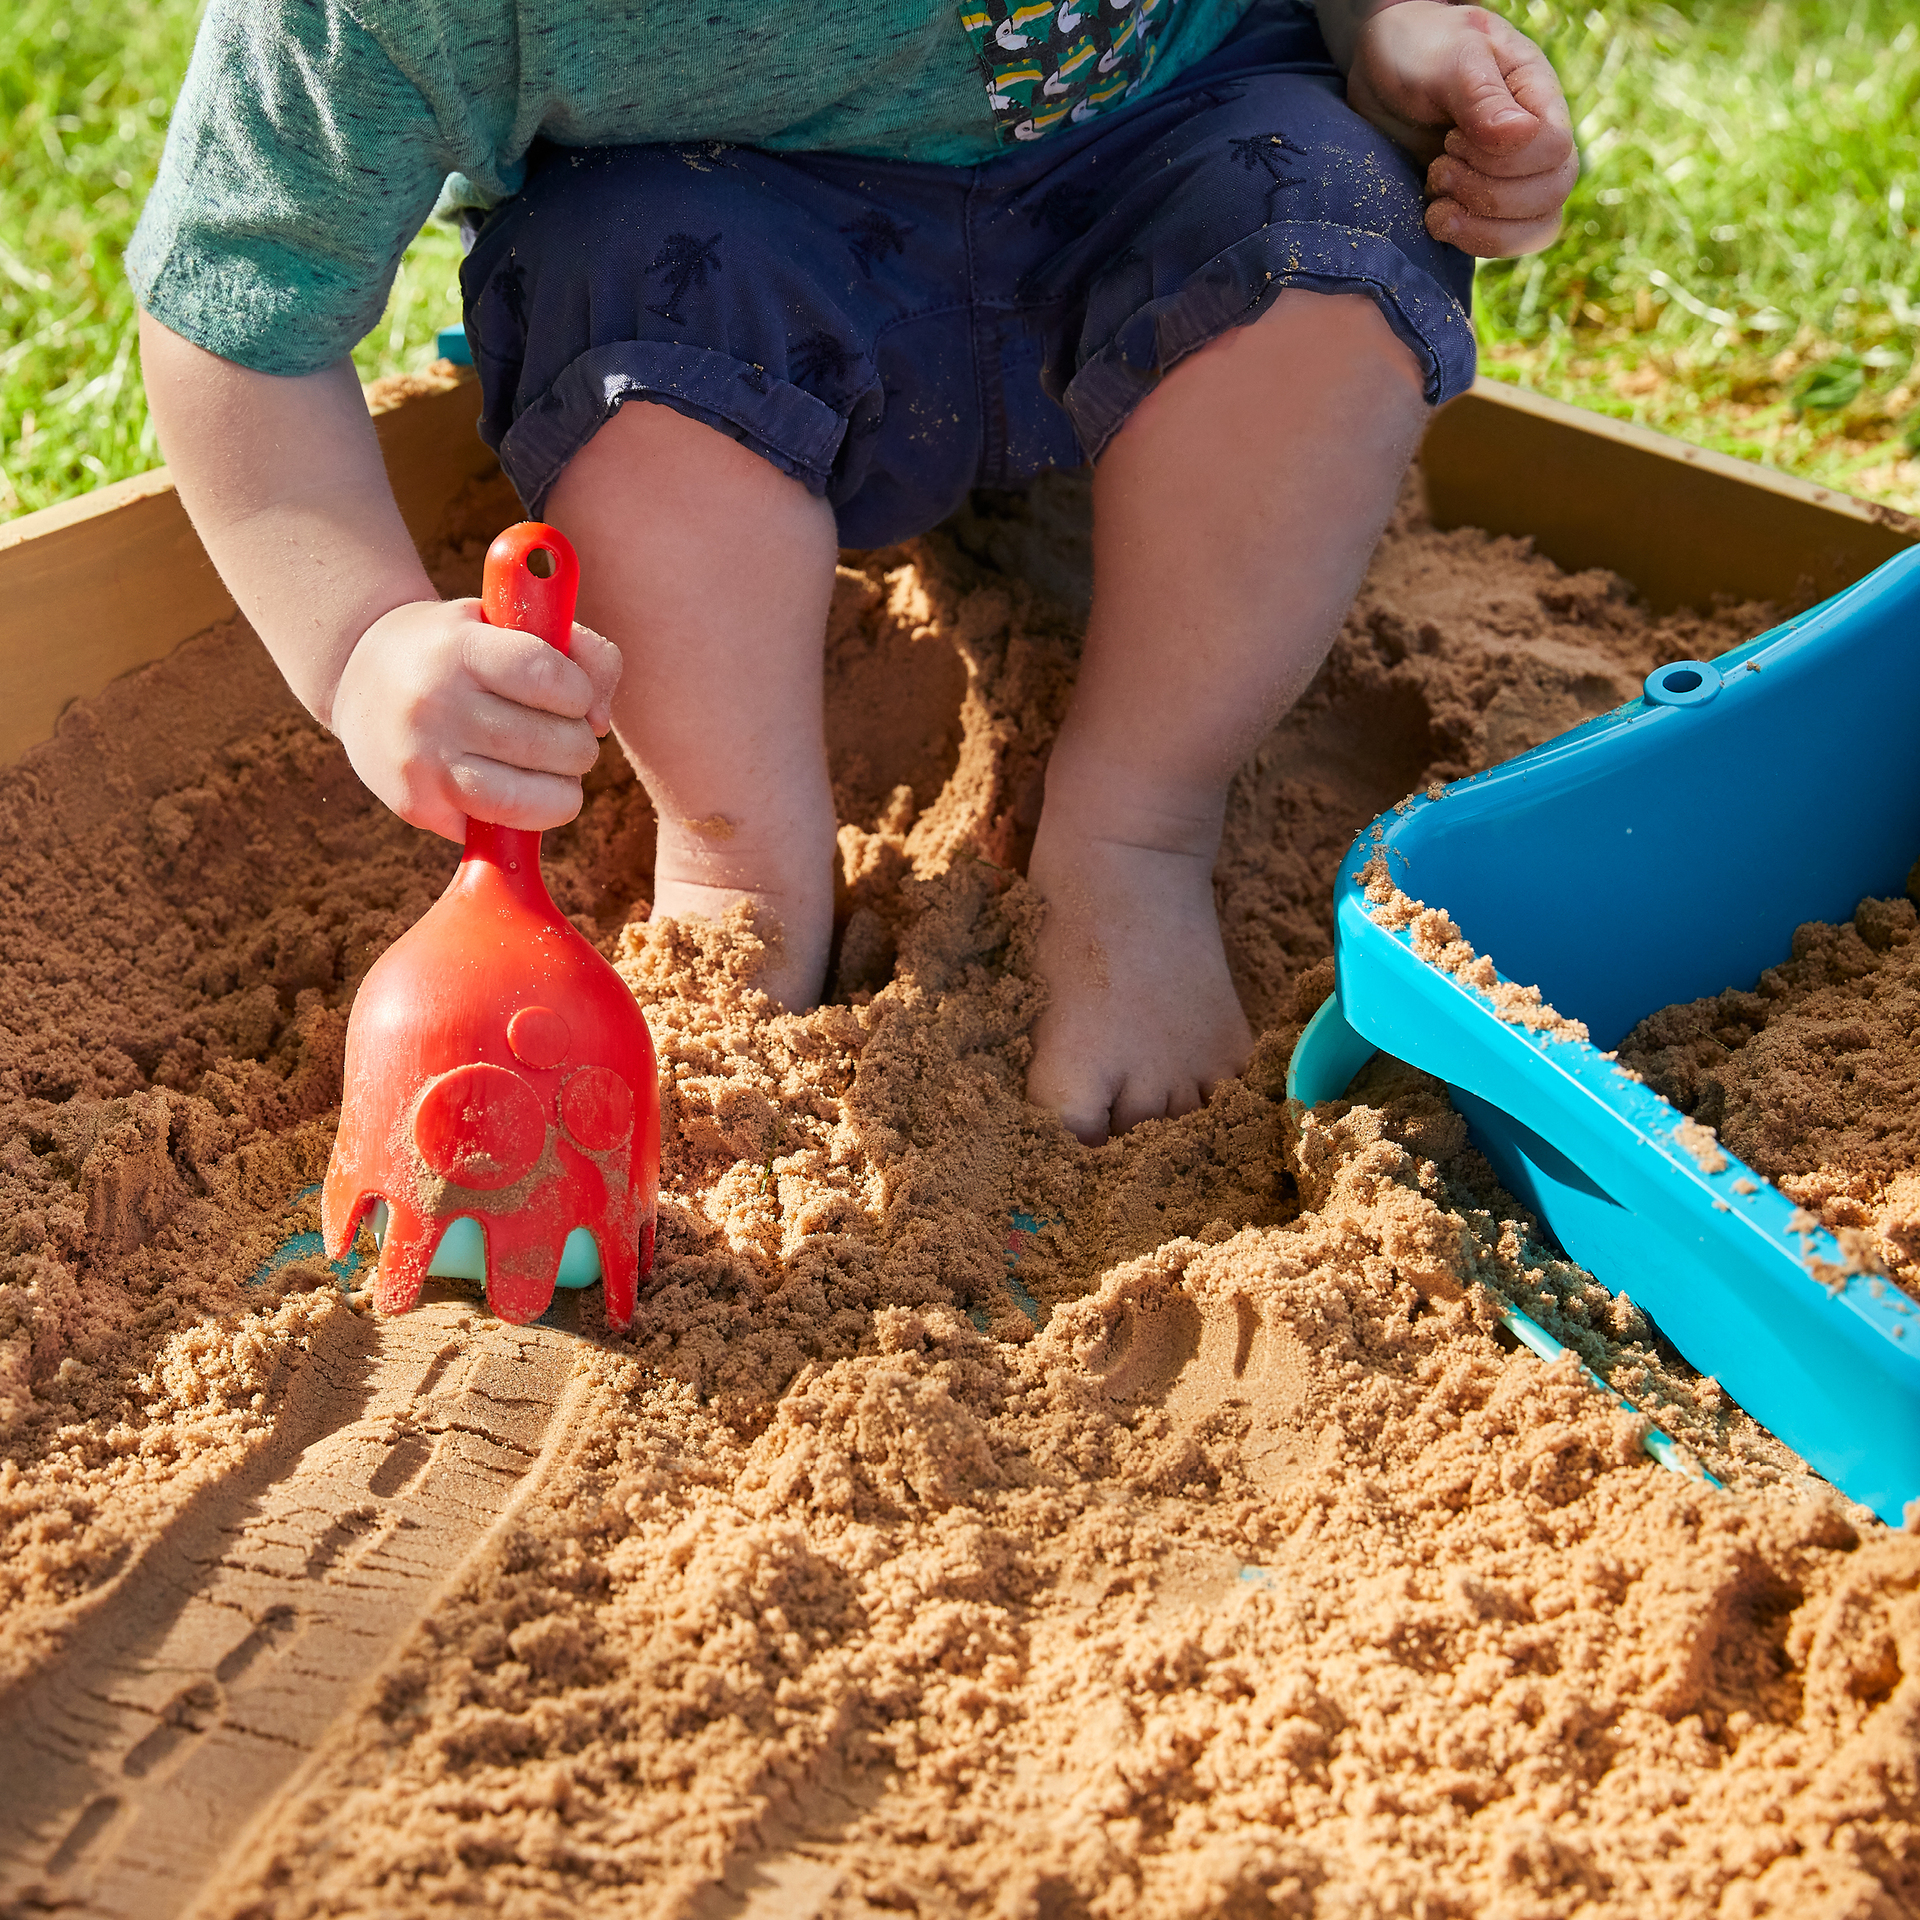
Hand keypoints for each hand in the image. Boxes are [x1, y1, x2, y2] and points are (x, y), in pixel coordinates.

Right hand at [329, 598, 622, 839]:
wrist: (359, 675)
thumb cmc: (458, 648)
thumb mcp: (509, 621)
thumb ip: (580, 652)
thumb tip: (601, 723)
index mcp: (458, 648)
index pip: (549, 677)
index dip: (579, 693)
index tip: (570, 695)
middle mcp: (434, 705)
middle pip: (554, 745)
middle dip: (579, 745)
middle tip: (562, 735)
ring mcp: (421, 762)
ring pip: (534, 801)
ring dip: (563, 790)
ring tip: (549, 768)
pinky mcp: (417, 806)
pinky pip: (504, 828)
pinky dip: (525, 814)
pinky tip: (509, 784)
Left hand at [1346, 2, 1576, 257]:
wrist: (1383, 70)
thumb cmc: (1421, 50)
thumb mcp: (1449, 58)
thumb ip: (1481, 96)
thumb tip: (1521, 136)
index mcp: (1538, 97)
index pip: (1554, 150)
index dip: (1504, 160)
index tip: (1453, 137)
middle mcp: (1536, 142)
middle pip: (1551, 195)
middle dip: (1488, 194)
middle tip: (1440, 164)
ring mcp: (1514, 178)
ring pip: (1535, 230)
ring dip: (1481, 226)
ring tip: (1437, 200)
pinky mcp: (1483, 207)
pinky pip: (1502, 244)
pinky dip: (1469, 241)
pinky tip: (1434, 216)